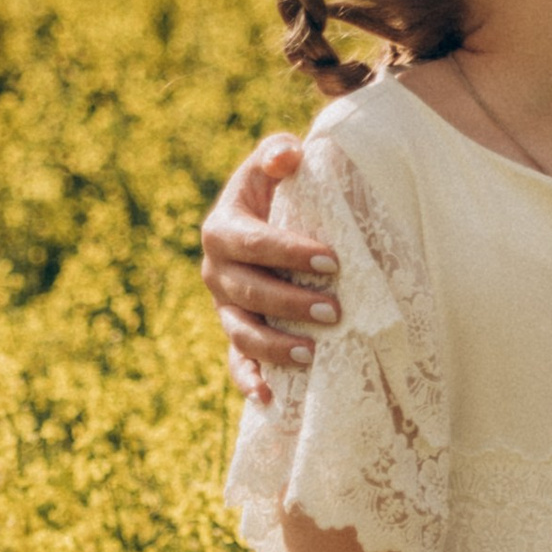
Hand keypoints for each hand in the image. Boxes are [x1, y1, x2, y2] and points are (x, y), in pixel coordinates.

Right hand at [199, 137, 341, 401]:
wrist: (269, 217)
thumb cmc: (278, 187)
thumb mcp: (273, 163)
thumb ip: (278, 153)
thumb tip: (289, 156)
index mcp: (221, 230)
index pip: (252, 243)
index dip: (287, 252)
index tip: (330, 260)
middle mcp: (216, 272)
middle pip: (249, 293)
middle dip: (290, 304)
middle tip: (335, 311)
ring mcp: (225, 307)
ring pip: (241, 332)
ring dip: (273, 347)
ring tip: (311, 353)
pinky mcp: (236, 332)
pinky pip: (236, 362)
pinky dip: (248, 381)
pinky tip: (268, 398)